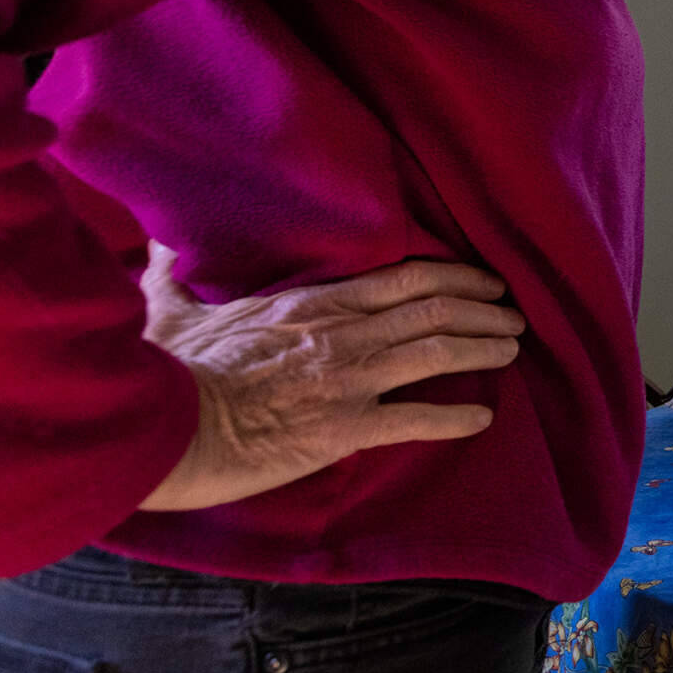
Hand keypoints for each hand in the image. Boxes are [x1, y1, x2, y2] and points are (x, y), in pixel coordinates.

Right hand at [138, 243, 526, 511]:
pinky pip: (417, 418)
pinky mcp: (345, 427)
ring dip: (483, 349)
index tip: (484, 280)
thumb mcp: (171, 308)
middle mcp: (341, 333)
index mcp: (311, 303)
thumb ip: (174, 273)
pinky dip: (456, 418)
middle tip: (515, 315)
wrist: (164, 427)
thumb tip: (157, 245)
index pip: (402, 277)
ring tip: (513, 349)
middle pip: (432, 309)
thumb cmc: (169, 369)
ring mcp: (348, 379)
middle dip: (483, 310)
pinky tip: (483, 419)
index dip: (454, 276)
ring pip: (436, 352)